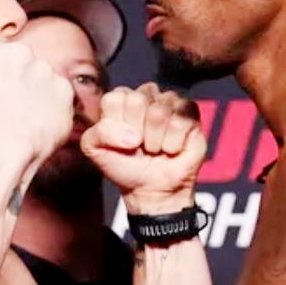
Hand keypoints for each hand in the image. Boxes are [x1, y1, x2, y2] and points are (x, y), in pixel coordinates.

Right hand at [0, 40, 73, 165]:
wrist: (2, 148)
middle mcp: (20, 52)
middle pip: (23, 63)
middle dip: (22, 81)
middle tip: (14, 107)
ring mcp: (46, 69)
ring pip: (44, 79)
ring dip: (40, 94)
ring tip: (28, 121)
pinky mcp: (65, 89)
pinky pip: (61, 97)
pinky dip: (56, 110)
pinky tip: (43, 127)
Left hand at [81, 83, 206, 213]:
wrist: (151, 189)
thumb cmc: (124, 165)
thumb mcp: (95, 150)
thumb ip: (98, 133)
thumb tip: (132, 135)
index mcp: (121, 98)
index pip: (114, 99)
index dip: (117, 126)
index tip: (121, 140)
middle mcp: (146, 95)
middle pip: (137, 101)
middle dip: (136, 132)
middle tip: (139, 145)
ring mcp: (170, 102)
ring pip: (159, 112)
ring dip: (154, 141)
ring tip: (155, 148)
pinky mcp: (190, 114)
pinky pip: (180, 122)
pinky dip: (173, 143)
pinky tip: (171, 148)